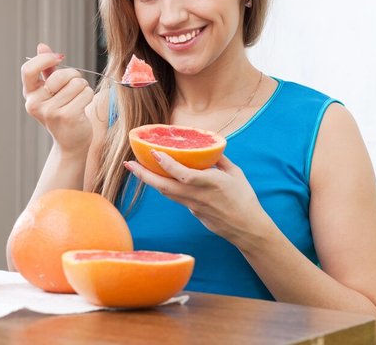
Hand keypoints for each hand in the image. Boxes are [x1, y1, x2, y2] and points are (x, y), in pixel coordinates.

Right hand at [22, 43, 93, 153]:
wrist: (70, 143)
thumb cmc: (62, 112)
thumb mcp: (51, 91)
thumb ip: (46, 69)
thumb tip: (41, 46)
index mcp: (30, 94)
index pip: (28, 69)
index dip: (45, 59)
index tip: (59, 58)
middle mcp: (36, 103)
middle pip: (61, 74)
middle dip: (74, 76)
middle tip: (74, 88)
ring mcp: (51, 111)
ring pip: (77, 83)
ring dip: (83, 88)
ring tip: (78, 99)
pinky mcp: (68, 116)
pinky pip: (85, 93)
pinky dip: (89, 96)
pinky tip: (83, 106)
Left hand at [124, 152, 268, 243]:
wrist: (246, 228)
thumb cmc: (244, 198)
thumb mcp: (235, 174)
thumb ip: (220, 160)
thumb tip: (209, 147)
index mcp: (210, 183)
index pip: (184, 175)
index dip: (168, 164)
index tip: (154, 153)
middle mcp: (197, 195)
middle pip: (165, 186)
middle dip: (144, 175)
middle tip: (128, 164)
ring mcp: (193, 206)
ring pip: (166, 193)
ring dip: (149, 181)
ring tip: (137, 169)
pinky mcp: (192, 212)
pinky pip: (175, 197)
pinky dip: (164, 186)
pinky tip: (159, 178)